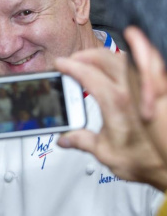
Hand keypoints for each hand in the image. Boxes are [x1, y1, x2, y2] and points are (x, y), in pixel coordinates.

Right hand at [55, 42, 166, 190]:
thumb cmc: (143, 160)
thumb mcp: (105, 153)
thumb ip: (83, 141)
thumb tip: (66, 138)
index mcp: (115, 104)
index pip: (88, 74)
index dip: (70, 67)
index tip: (60, 65)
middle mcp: (132, 91)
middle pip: (105, 59)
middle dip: (85, 55)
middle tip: (73, 61)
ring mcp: (146, 89)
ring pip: (124, 59)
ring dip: (105, 55)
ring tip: (93, 60)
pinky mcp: (156, 92)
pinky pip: (147, 64)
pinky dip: (134, 56)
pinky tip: (126, 57)